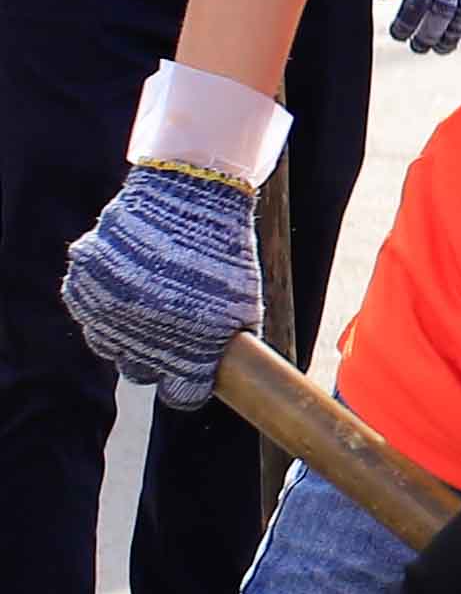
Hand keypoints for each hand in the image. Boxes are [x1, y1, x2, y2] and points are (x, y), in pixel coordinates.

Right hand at [59, 160, 261, 407]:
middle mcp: (146, 339)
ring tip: (147, 306)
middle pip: (141, 372)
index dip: (189, 387)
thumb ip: (228, 345)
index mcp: (191, 351)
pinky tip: (126, 286)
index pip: (183, 396)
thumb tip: (224, 371)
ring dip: (127, 335)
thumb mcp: (244, 306)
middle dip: (156, 358)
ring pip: (110, 347)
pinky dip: (104, 306)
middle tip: (170, 332)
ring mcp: (110, 312)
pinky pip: (89, 315)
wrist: (190, 197)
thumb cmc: (225, 252)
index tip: (192, 375)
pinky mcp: (84, 286)